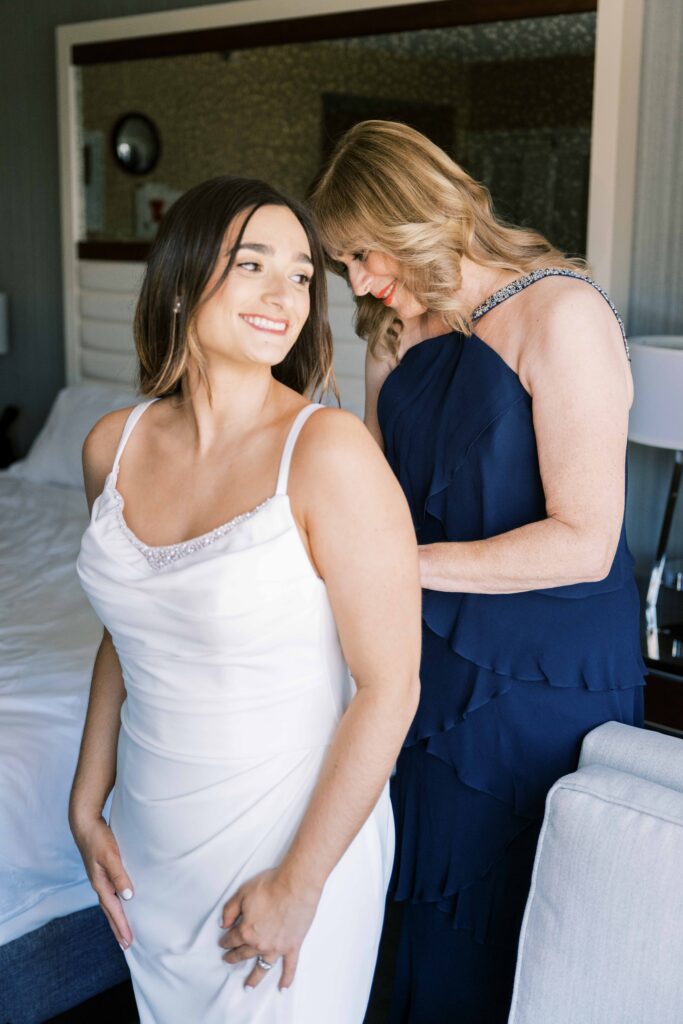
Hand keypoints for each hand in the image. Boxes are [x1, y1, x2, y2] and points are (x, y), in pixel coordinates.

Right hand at [71, 815, 133, 948]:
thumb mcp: (111, 856)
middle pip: (110, 912)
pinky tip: (122, 902)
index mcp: (100, 884)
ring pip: (110, 903)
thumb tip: (128, 897)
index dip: (122, 926)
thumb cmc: (99, 838)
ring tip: (123, 930)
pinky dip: (116, 903)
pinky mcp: (103, 871)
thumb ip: (119, 875)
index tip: (128, 942)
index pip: (114, 910)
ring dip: (117, 918)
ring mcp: (100, 878)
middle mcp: (99, 884)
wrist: (85, 824)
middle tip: (126, 945)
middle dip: (118, 928)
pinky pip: (111, 893)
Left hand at [219, 868, 320, 990]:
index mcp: (246, 930)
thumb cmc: (270, 886)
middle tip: (228, 960)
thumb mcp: (242, 893)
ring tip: (248, 987)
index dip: (225, 940)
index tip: (222, 942)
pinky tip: (282, 988)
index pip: (231, 939)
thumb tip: (222, 924)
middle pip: (243, 953)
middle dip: (234, 957)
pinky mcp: (292, 946)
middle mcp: (259, 944)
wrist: (296, 885)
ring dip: (254, 978)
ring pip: (262, 966)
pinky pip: (289, 967)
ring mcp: (277, 947)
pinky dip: (286, 979)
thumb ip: (229, 910)